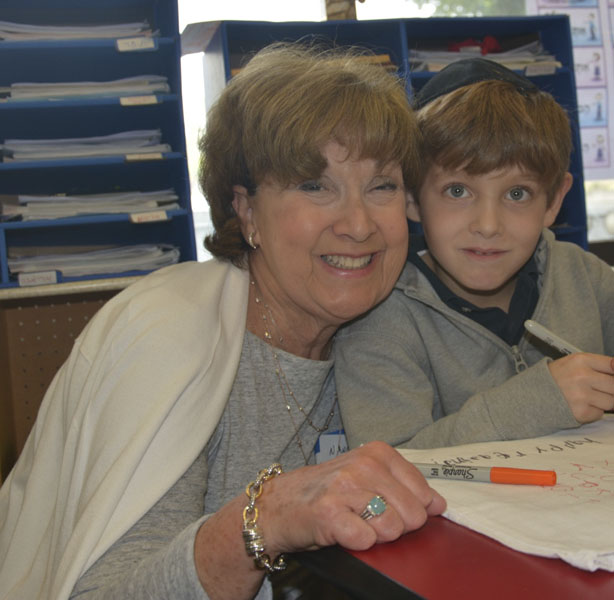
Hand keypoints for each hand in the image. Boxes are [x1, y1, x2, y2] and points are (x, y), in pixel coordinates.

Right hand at [258, 441, 445, 555]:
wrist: (281, 503)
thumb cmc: (328, 492)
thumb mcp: (368, 477)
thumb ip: (404, 487)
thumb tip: (439, 504)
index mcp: (377, 453)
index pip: (423, 492)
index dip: (411, 509)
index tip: (388, 507)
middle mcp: (363, 465)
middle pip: (413, 514)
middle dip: (396, 526)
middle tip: (367, 517)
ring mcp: (345, 488)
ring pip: (392, 528)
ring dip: (376, 535)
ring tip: (355, 523)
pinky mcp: (329, 513)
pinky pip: (366, 540)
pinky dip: (358, 543)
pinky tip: (343, 531)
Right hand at [548, 353, 613, 421]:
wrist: (533, 395)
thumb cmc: (557, 378)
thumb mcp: (574, 362)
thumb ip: (598, 365)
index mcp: (581, 360)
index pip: (613, 365)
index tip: (611, 378)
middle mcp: (581, 376)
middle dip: (610, 389)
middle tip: (599, 389)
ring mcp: (581, 395)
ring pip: (610, 402)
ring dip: (602, 401)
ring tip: (586, 397)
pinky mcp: (580, 412)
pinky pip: (599, 413)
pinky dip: (592, 411)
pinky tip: (580, 405)